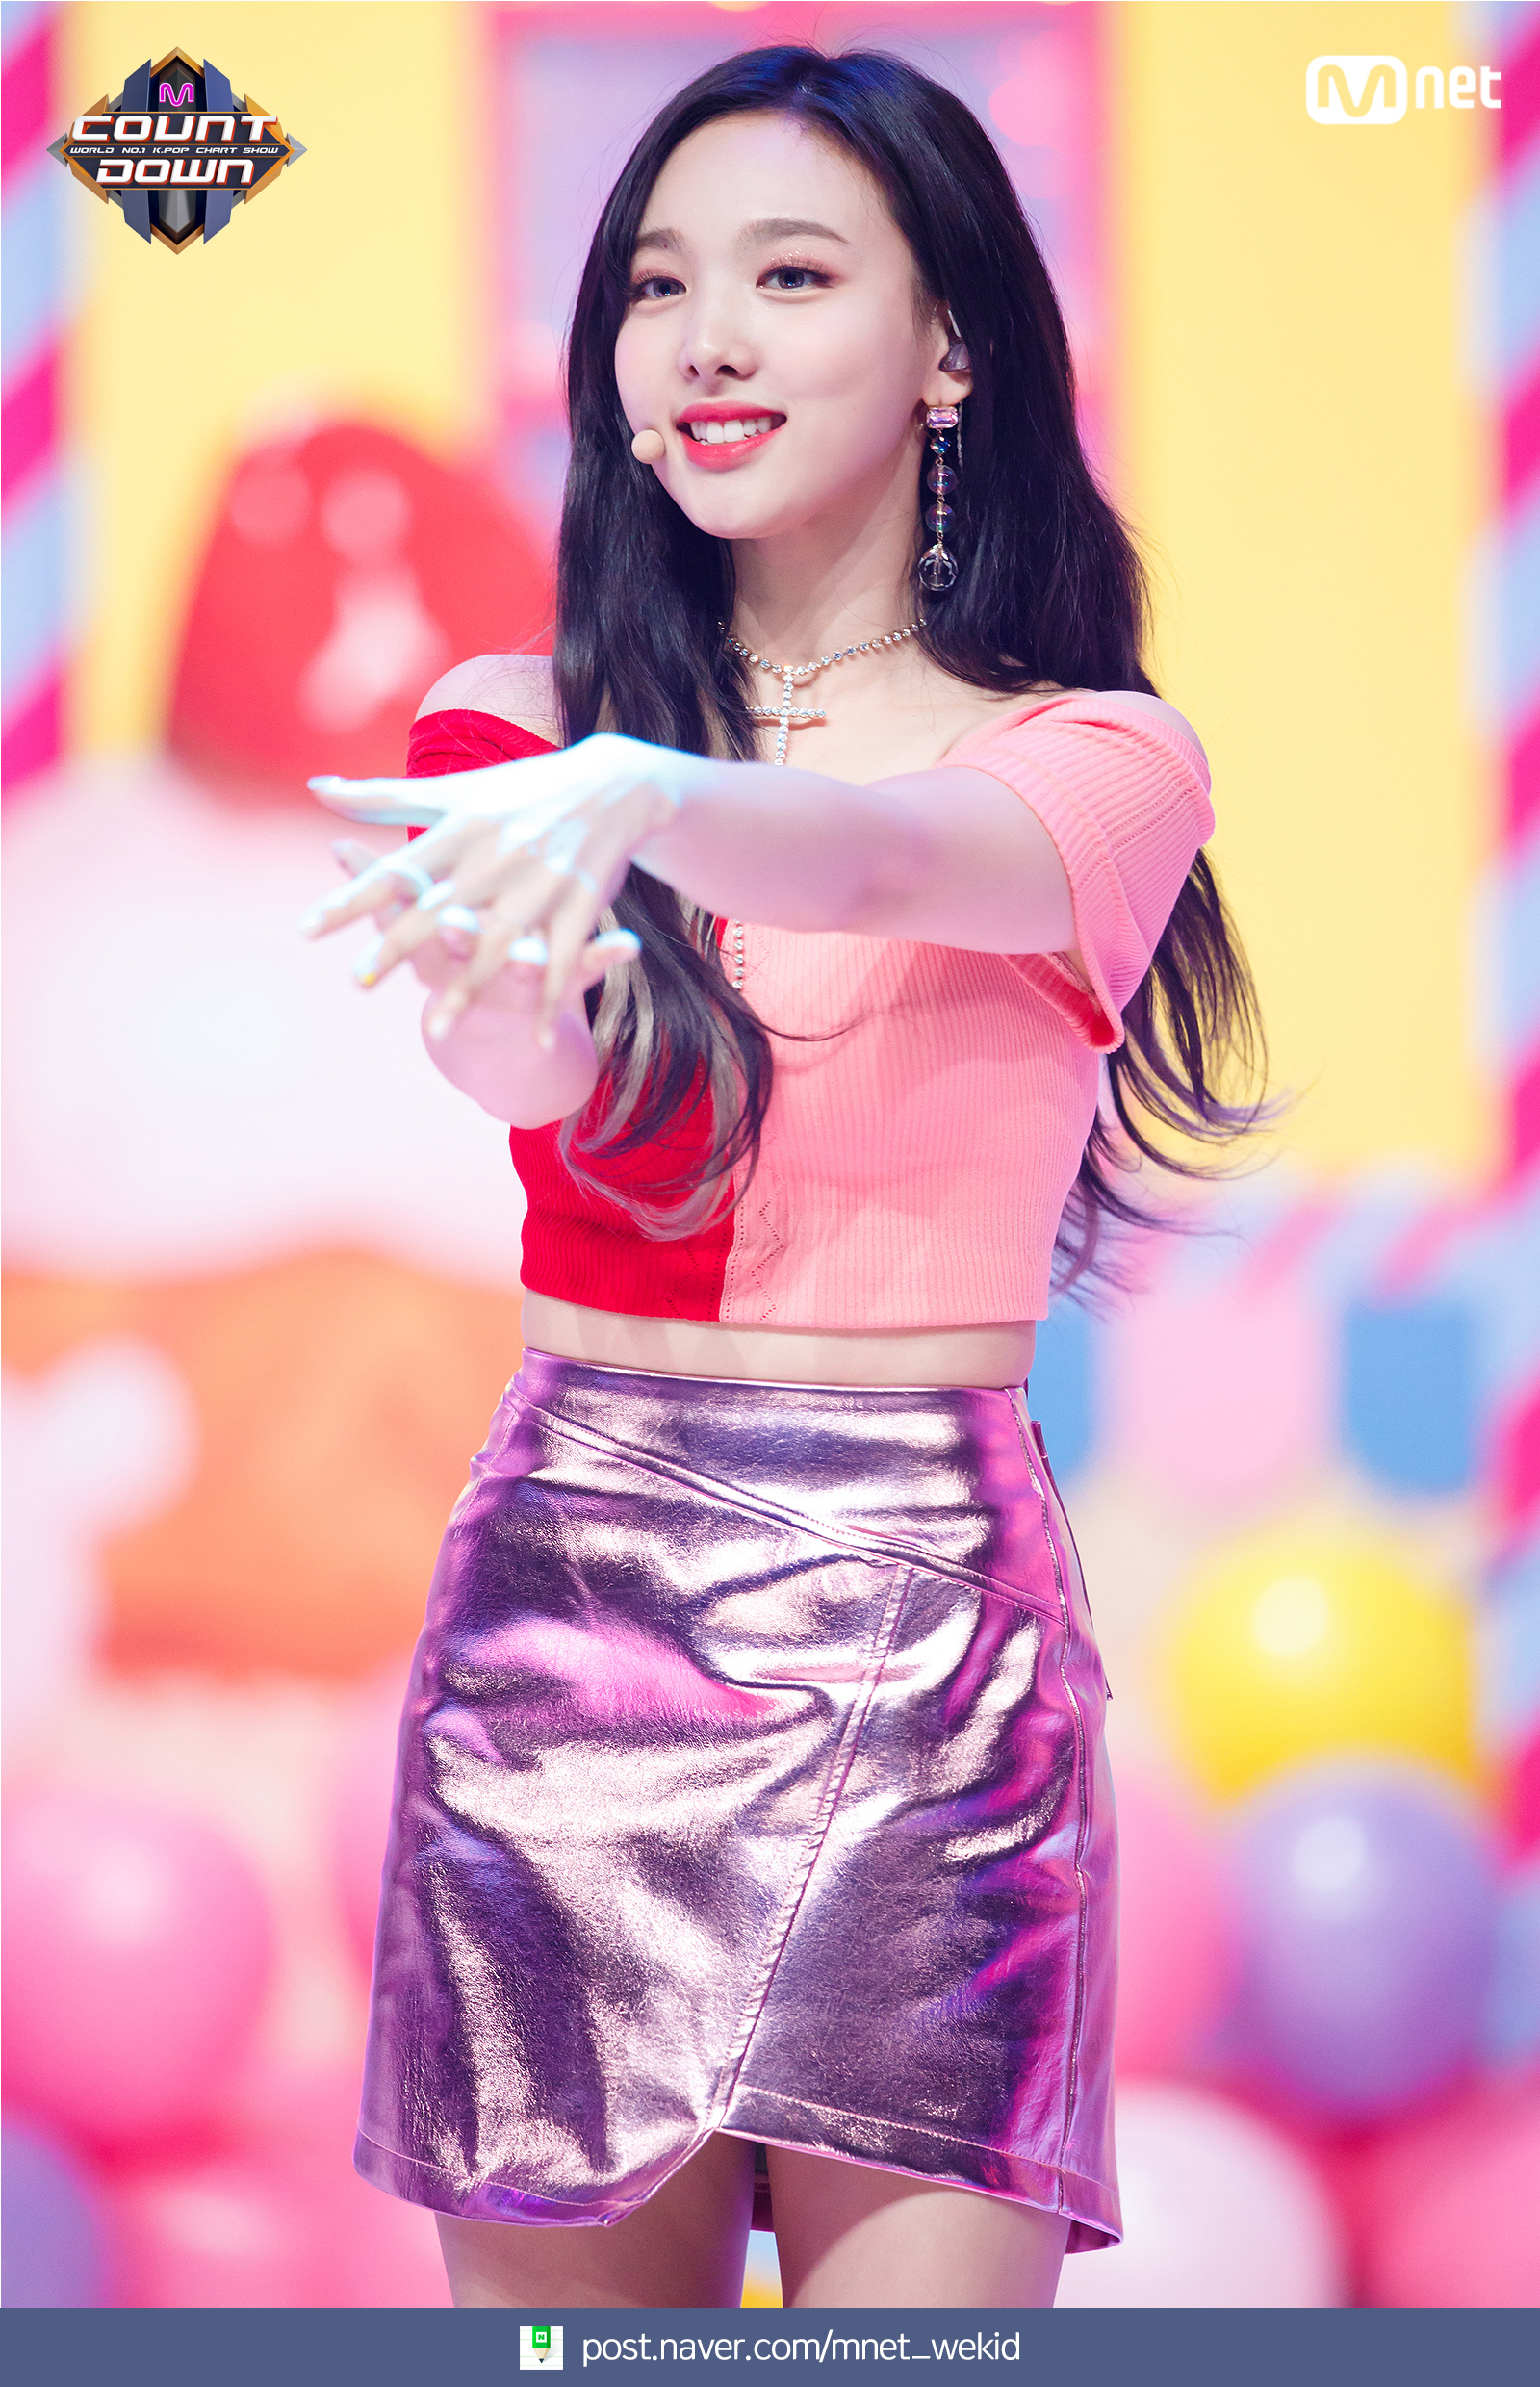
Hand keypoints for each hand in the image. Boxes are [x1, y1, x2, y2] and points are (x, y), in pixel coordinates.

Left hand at [297, 734, 684, 1043]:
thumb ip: (384, 798)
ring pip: (498, 945)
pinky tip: (537, 1041)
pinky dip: (550, 1001)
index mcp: (461, 829)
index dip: (350, 899)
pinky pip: (563, 960)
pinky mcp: (582, 904)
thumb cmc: (519, 793)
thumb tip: (315, 788)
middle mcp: (496, 857)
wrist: (613, 786)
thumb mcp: (455, 794)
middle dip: (398, 947)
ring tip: (434, 1031)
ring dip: (468, 990)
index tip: (307, 929)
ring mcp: (541, 884)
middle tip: (358, 982)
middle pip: (439, 910)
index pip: (395, 869)